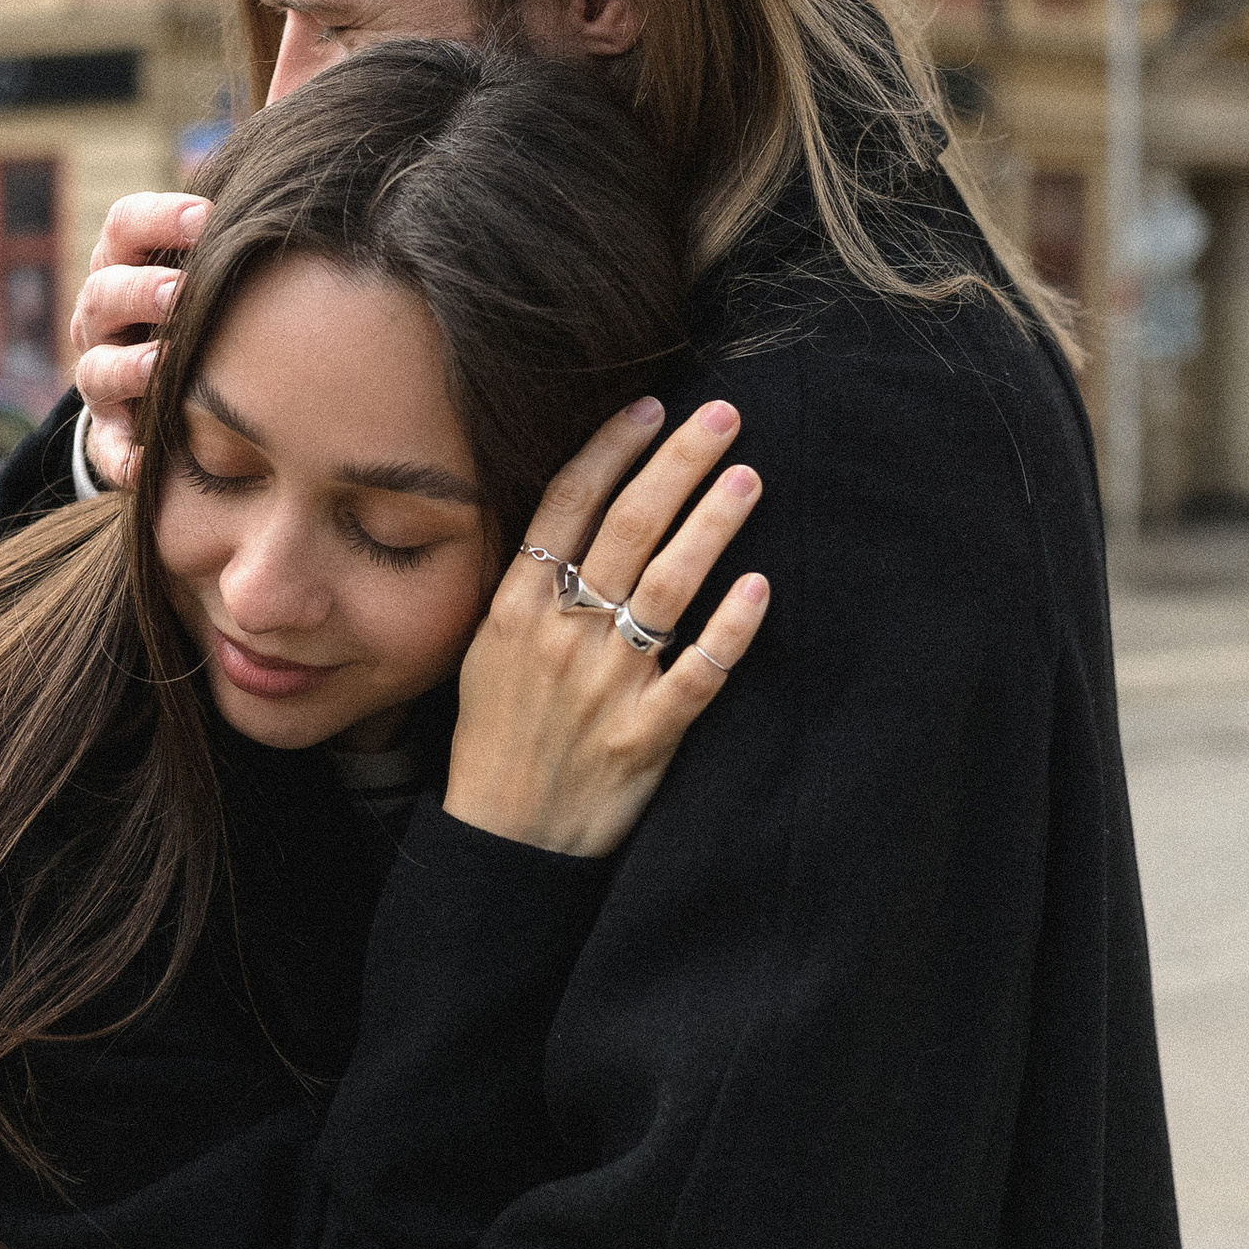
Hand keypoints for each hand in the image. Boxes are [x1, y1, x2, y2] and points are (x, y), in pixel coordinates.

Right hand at [67, 193, 210, 489]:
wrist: (158, 385)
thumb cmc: (199, 308)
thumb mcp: (205, 265)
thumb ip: (231, 237)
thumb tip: (295, 189)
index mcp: (123, 265)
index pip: (123, 226)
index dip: (160, 219)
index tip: (208, 219)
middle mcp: (102, 319)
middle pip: (103, 293)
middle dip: (140, 291)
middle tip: (180, 291)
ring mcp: (101, 377)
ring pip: (96, 369)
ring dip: (129, 366)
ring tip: (164, 362)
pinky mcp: (109, 433)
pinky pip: (106, 448)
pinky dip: (122, 456)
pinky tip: (146, 464)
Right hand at [443, 400, 769, 859]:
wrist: (503, 842)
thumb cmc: (497, 740)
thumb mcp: (487, 653)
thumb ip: (528, 590)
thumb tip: (571, 520)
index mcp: (517, 610)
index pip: (567, 507)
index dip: (612, 450)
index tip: (651, 406)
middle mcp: (562, 636)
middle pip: (628, 529)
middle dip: (678, 464)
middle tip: (724, 417)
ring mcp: (605, 686)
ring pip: (667, 587)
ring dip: (712, 525)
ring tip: (748, 478)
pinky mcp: (644, 736)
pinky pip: (696, 674)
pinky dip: (730, 632)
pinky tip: (760, 589)